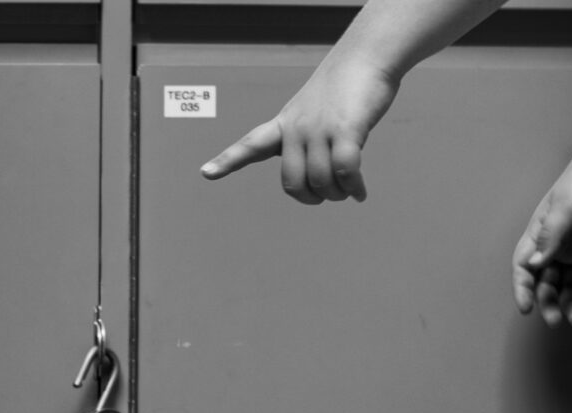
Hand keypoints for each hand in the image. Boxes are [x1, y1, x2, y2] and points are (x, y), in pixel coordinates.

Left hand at [200, 53, 398, 203]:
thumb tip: (318, 181)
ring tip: (348, 191)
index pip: (250, 144)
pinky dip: (353, 187)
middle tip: (327, 196)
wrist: (366, 56)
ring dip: (336, 194)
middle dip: (311, 198)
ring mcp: (320, 128)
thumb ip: (307, 143)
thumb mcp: (313, 114)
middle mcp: (296, 128)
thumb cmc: (342, 88)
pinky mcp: (346, 129)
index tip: (206, 173)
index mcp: (284, 124)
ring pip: (321, 181)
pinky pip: (345, 170)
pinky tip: (360, 194)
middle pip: (292, 182)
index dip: (228, 161)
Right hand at [513, 147, 571, 325]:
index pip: (523, 267)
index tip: (526, 308)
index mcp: (539, 234)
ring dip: (569, 302)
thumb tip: (533, 265)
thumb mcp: (565, 206)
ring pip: (566, 285)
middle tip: (557, 320)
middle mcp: (554, 247)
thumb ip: (551, 235)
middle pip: (544, 282)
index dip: (522, 288)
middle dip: (548, 302)